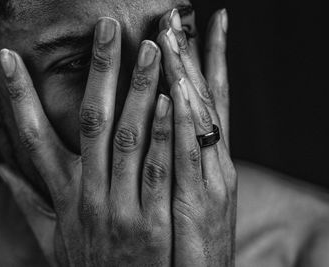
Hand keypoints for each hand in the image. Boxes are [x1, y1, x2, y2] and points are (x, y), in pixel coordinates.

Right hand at [0, 18, 173, 265]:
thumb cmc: (89, 266)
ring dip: (139, 90)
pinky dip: (163, 132)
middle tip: (107, 29)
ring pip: (129, 138)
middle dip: (98, 72)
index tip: (5, 59)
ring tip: (150, 49)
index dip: (17, 97)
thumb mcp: (51, 238)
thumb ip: (27, 202)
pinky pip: (158, 169)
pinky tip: (173, 99)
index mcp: (63, 195)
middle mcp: (88, 195)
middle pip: (91, 122)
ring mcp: (120, 208)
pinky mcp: (152, 224)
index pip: (31, 137)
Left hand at [157, 8, 236, 265]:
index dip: (211, 60)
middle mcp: (215, 163)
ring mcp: (209, 180)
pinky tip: (172, 96)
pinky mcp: (197, 204)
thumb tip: (161, 128)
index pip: (213, 99)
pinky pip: (187, 158)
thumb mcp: (194, 195)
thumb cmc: (193, 238)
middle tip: (177, 17)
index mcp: (212, 159)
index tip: (208, 23)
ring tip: (172, 38)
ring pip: (198, 119)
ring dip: (185, 77)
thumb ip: (182, 161)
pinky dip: (181, 126)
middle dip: (191, 57)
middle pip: (204, 100)